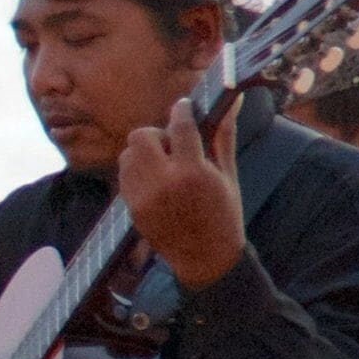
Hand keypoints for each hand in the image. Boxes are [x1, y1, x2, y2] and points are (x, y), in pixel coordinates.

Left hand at [118, 96, 245, 291]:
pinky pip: (124, 175)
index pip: (180, 126)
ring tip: (164, 164)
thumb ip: (224, 135)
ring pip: (128, 154)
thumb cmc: (224, 214)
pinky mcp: (131, 208)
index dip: (181, 110)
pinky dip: (137, 171)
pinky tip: (156, 180)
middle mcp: (163, 182)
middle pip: (141, 136)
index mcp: (192, 172)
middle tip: (173, 145)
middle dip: (157, 134)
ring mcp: (143, 197)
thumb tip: (233, 100)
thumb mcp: (228, 174)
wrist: (205, 258)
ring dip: (144, 152)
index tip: (184, 107)